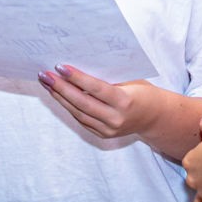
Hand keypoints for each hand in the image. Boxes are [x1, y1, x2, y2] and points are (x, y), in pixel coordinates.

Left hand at [37, 65, 155, 139]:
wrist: (156, 117)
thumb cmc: (142, 92)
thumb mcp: (129, 81)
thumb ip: (106, 79)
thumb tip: (77, 69)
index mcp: (124, 102)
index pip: (95, 89)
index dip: (76, 78)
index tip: (60, 67)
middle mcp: (115, 119)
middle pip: (82, 102)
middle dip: (61, 88)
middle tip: (45, 75)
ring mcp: (109, 129)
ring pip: (78, 113)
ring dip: (60, 97)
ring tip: (47, 83)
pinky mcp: (103, 134)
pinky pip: (81, 119)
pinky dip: (69, 106)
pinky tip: (58, 95)